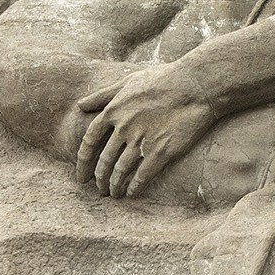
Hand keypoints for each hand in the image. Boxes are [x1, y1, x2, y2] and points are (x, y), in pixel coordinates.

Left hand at [76, 64, 219, 197]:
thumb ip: (102, 95)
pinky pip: (143, 176)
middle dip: (99, 179)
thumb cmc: (162, 80)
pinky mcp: (161, 151)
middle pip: (104, 161)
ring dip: (115, 186)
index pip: (89, 142)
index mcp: (113, 111)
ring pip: (121, 171)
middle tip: (99, 190)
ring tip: (114, 194)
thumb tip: (79, 105)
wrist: (195, 85)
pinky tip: (131, 194)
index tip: (82, 175)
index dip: (83, 162)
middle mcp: (124, 128)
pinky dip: (134, 187)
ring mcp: (142, 141)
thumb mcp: (127, 82)